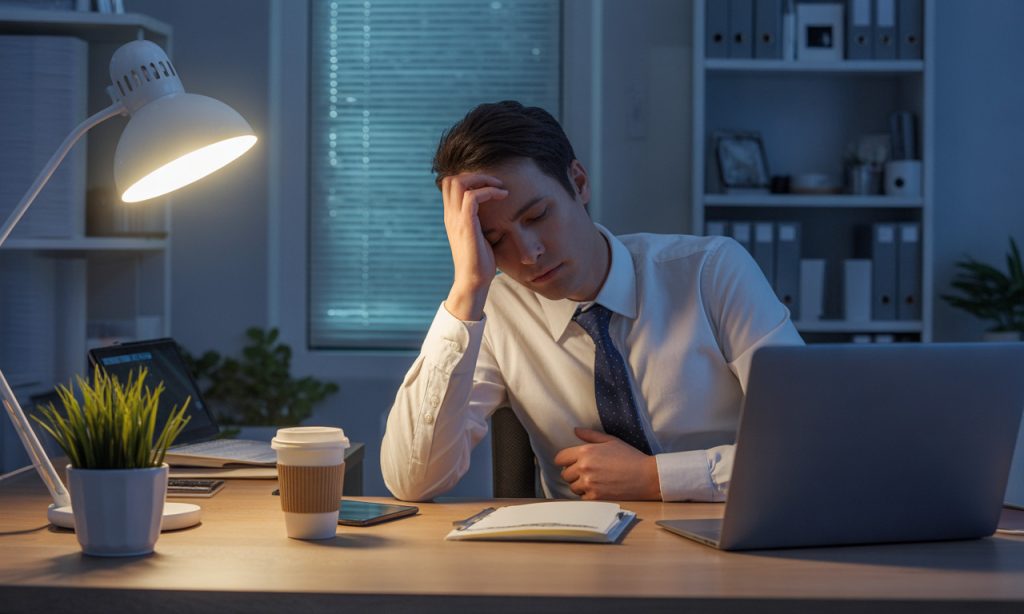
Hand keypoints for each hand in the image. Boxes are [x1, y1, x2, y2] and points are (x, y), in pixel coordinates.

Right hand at [441, 173, 507, 320]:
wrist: (473, 282)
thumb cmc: (480, 262)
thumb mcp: (479, 236)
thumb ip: (480, 222)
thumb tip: (494, 214)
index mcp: (452, 217)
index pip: (451, 185)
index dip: (471, 178)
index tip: (491, 186)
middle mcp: (450, 216)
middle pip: (452, 179)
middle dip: (476, 175)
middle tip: (495, 184)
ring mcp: (456, 220)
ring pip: (459, 182)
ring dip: (483, 180)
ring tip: (500, 189)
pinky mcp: (466, 226)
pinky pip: (472, 197)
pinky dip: (489, 191)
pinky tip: (502, 197)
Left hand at [553, 428, 661, 500]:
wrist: (646, 476)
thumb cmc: (630, 456)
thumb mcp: (611, 440)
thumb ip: (590, 435)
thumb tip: (575, 430)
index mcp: (586, 452)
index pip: (560, 458)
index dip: (564, 461)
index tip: (570, 463)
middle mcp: (584, 467)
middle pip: (565, 474)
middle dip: (572, 473)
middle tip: (586, 473)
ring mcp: (589, 483)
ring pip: (572, 487)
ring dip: (579, 485)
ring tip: (593, 481)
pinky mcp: (595, 497)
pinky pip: (582, 498)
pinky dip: (588, 495)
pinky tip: (598, 489)